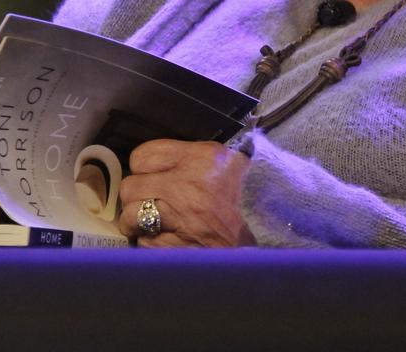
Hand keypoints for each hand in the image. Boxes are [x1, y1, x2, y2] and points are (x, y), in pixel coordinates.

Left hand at [117, 139, 254, 247]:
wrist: (275, 230)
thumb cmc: (249, 193)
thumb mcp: (225, 160)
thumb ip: (190, 156)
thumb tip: (154, 160)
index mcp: (198, 158)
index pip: (142, 156)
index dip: (144, 167)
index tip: (151, 176)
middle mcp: (186, 186)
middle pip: (130, 187)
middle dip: (136, 197)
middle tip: (150, 202)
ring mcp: (182, 220)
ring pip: (130, 218)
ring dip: (137, 223)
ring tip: (154, 224)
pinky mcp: (180, 249)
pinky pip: (146, 245)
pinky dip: (153, 245)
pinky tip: (170, 241)